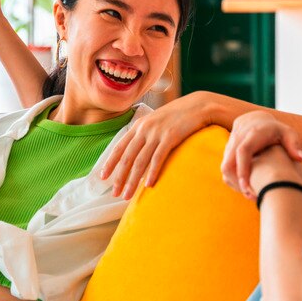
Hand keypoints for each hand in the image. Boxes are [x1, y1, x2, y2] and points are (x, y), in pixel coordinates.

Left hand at [100, 92, 216, 198]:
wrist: (199, 105)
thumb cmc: (178, 116)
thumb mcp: (156, 121)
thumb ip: (145, 134)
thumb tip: (137, 152)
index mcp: (138, 126)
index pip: (119, 147)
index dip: (110, 163)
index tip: (103, 177)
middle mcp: (144, 129)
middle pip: (127, 158)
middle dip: (120, 178)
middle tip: (115, 194)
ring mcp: (157, 133)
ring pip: (140, 161)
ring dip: (132, 180)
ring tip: (128, 195)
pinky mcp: (170, 137)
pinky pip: (158, 158)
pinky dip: (152, 172)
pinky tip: (148, 185)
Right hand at [221, 112, 301, 197]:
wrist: (255, 120)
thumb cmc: (275, 130)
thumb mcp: (288, 133)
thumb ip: (294, 144)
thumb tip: (301, 159)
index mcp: (253, 134)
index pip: (243, 152)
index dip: (243, 170)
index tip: (247, 187)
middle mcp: (238, 139)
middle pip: (228, 164)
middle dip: (237, 183)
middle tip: (252, 197)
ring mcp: (229, 146)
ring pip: (225, 169)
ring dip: (235, 183)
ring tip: (251, 195)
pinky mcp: (226, 152)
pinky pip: (226, 170)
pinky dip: (233, 180)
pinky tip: (247, 187)